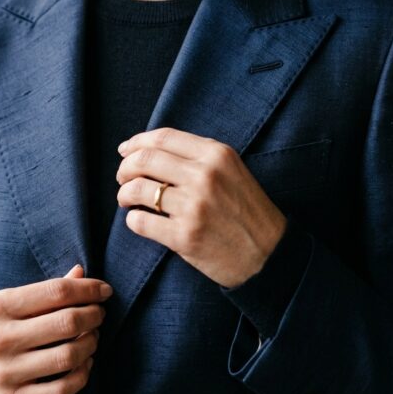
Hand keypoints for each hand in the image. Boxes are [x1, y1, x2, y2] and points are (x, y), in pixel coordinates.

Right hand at [0, 264, 109, 393]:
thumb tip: (80, 273)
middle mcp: (2, 338)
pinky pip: (61, 390)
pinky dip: (82, 376)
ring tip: (92, 338)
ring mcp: (7, 372)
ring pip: (69, 356)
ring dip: (91, 345)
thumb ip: (41, 292)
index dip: (88, 289)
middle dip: (94, 316)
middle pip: (67, 323)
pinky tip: (84, 365)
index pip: (56, 292)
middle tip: (99, 314)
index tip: (103, 290)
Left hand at [115, 127, 286, 288]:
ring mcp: (194, 206)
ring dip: (124, 194)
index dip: (136, 143)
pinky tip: (139, 220)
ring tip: (127, 200)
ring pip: (137, 189)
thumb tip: (149, 151)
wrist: (269, 256)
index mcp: (217, 155)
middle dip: (125, 168)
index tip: (125, 151)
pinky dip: (133, 219)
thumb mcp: (233, 172)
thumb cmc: (247, 213)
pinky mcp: (184, 236)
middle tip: (123, 178)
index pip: (162, 138)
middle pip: (144, 160)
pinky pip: (140, 221)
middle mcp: (205, 176)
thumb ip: (199, 159)